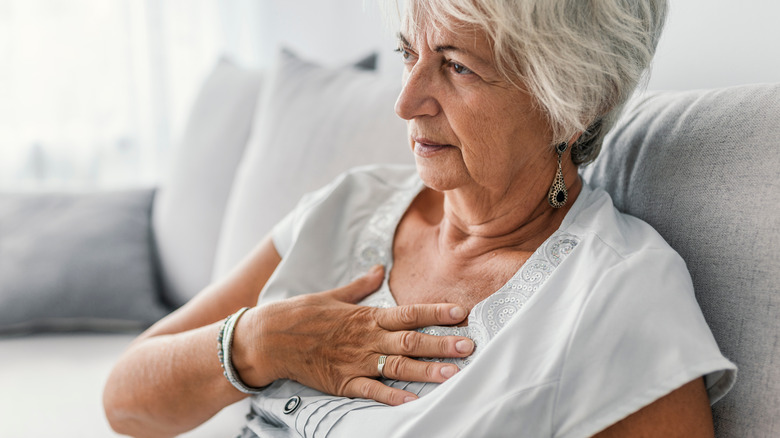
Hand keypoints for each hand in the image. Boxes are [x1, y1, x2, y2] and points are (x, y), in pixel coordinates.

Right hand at [231, 265, 473, 405]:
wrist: (269, 338)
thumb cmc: (302, 314)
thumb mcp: (334, 295)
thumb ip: (361, 285)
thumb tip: (379, 269)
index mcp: (367, 316)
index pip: (409, 313)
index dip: (436, 312)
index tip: (461, 312)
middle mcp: (366, 339)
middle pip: (411, 341)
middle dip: (442, 343)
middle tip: (469, 346)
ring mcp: (356, 362)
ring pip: (398, 367)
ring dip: (427, 370)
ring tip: (453, 374)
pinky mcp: (343, 382)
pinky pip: (371, 391)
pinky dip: (392, 397)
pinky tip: (412, 401)